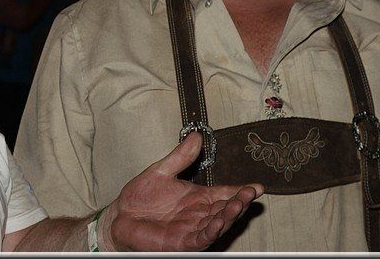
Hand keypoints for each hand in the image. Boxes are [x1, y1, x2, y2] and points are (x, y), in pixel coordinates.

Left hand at [99, 132, 263, 251]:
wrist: (121, 216)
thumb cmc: (141, 197)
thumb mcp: (162, 171)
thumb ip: (181, 156)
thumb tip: (196, 135)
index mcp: (199, 198)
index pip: (225, 193)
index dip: (242, 190)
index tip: (258, 186)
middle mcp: (200, 214)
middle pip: (226, 209)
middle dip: (240, 201)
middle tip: (251, 192)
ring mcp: (193, 230)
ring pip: (218, 224)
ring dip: (230, 216)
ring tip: (239, 204)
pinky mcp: (183, 243)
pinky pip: (202, 238)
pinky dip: (212, 231)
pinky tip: (219, 222)